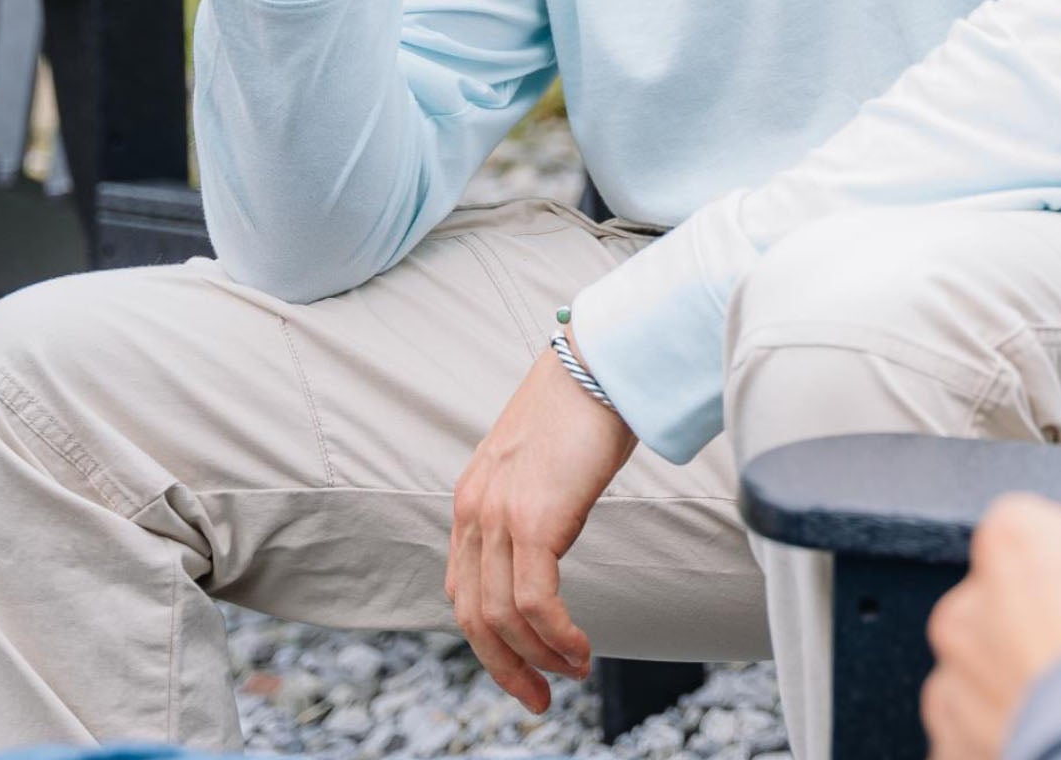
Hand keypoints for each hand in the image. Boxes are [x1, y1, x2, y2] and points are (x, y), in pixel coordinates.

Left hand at [446, 342, 637, 711]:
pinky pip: (535, 601)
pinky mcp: (534, 518)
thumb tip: (549, 547)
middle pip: (474, 616)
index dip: (487, 639)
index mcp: (472, 499)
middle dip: (506, 667)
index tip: (520, 665)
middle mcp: (475, 510)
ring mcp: (500, 514)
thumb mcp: (538, 466)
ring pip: (503, 616)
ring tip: (573, 670)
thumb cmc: (579, 408)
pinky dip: (558, 636)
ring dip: (539, 656)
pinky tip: (582, 646)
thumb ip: (529, 505)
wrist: (598, 364)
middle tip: (540, 697)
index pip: (462, 590)